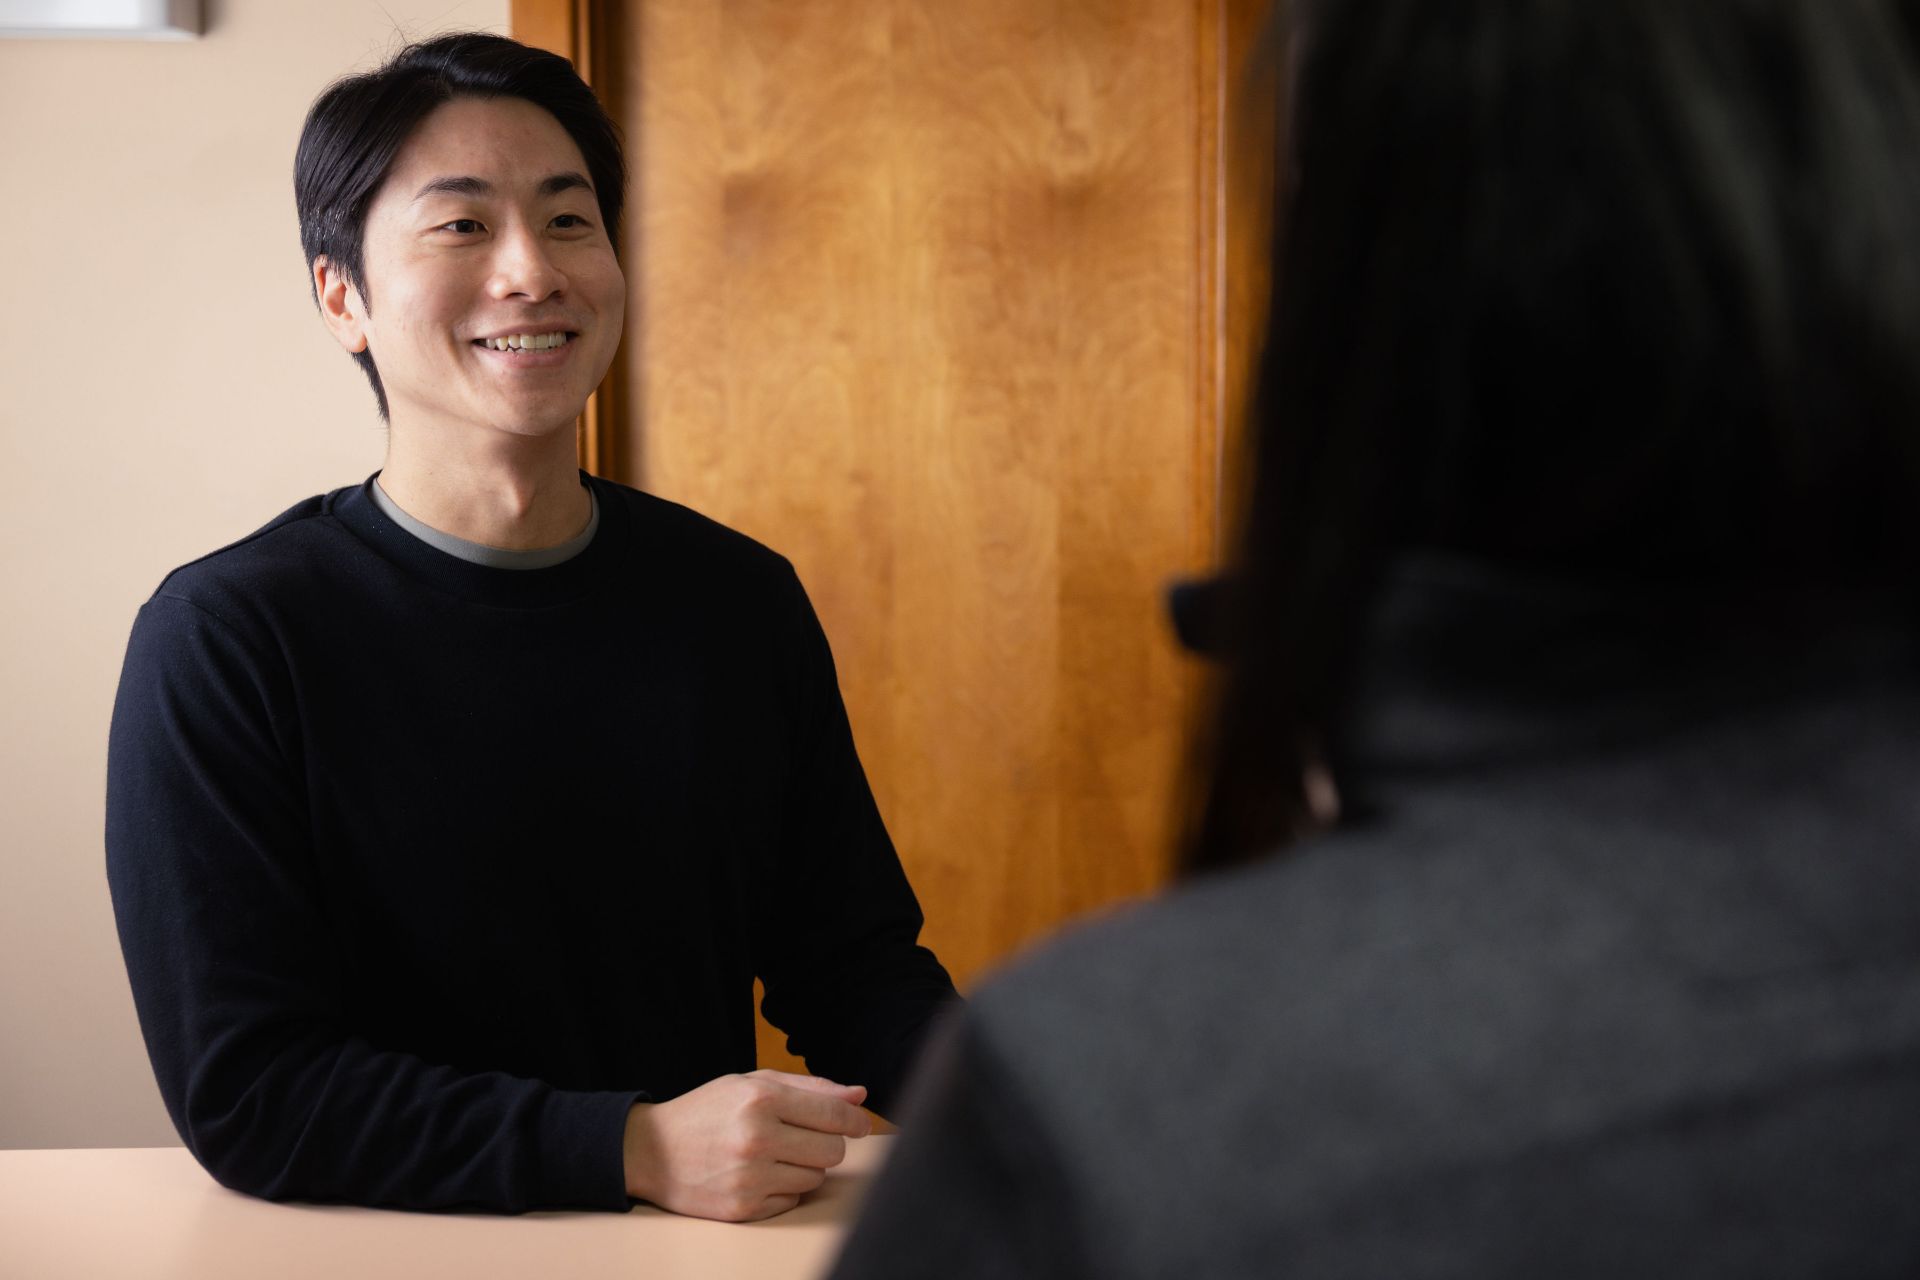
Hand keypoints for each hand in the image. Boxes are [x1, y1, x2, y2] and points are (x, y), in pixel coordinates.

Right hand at [622, 1070, 872, 1220]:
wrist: (651, 1151)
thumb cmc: (707, 1111)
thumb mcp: (751, 1083)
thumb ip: (810, 1087)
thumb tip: (859, 1096)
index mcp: (762, 1099)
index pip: (834, 1115)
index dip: (855, 1121)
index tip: (860, 1124)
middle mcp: (757, 1138)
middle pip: (833, 1151)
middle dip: (826, 1144)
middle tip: (802, 1137)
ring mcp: (750, 1177)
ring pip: (815, 1178)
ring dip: (804, 1167)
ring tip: (774, 1155)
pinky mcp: (743, 1208)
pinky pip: (791, 1201)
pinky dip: (783, 1189)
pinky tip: (759, 1175)